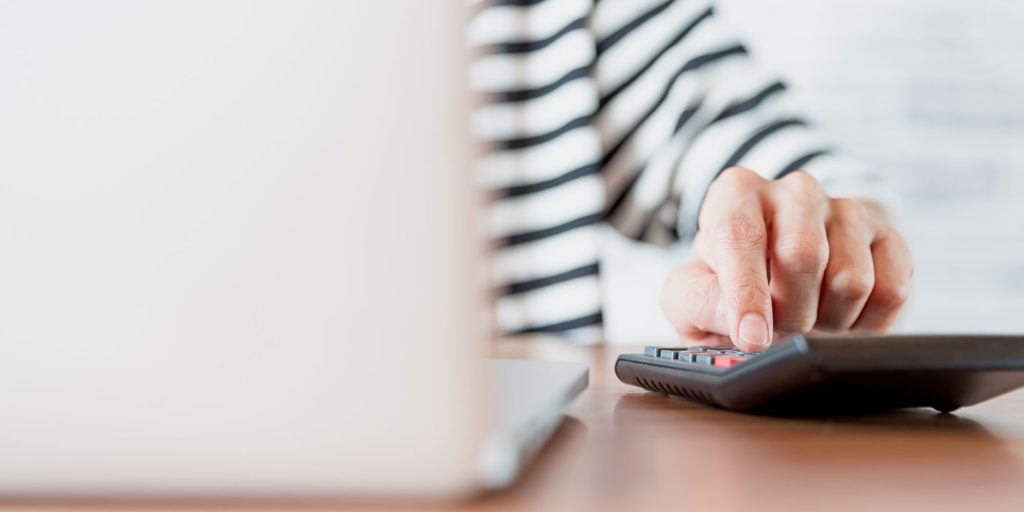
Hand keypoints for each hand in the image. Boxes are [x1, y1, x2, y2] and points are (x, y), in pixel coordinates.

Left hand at [660, 167, 912, 351]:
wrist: (780, 284)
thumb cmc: (725, 287)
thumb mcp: (690, 295)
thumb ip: (699, 300)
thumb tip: (743, 322)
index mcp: (736, 193)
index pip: (740, 234)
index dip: (746, 292)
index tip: (752, 336)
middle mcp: (794, 190)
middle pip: (802, 255)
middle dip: (789, 312)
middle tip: (778, 327)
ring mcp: (846, 209)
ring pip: (851, 279)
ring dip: (828, 321)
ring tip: (808, 318)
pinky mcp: (889, 238)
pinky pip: (892, 291)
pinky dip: (866, 324)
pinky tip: (842, 318)